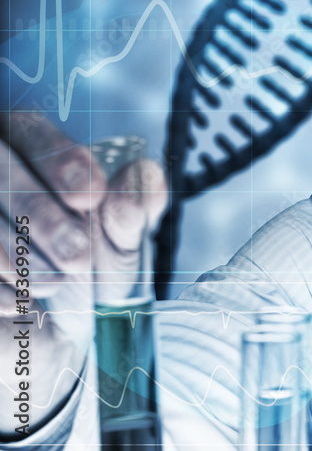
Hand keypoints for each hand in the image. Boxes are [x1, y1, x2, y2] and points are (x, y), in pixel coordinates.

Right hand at [0, 111, 165, 435]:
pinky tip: (20, 301)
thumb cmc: (91, 272)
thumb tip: (144, 173)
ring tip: (55, 282)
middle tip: (78, 255)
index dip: (60, 162)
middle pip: (1, 171)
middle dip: (42, 216)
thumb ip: (134, 208)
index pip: (33, 133)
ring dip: (20, 254)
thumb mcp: (121, 241)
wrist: (59, 331)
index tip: (90, 197)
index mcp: (29, 150)